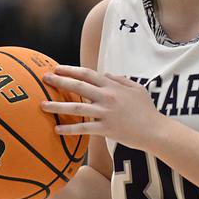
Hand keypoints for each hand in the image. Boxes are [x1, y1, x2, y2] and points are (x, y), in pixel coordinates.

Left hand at [42, 66, 161, 150]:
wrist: (155, 130)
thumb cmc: (147, 110)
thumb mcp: (137, 89)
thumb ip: (120, 80)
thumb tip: (105, 74)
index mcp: (113, 86)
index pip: (87, 74)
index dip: (71, 70)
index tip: (57, 68)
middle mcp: (107, 97)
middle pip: (78, 86)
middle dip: (59, 81)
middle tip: (44, 79)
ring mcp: (105, 113)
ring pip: (76, 107)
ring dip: (57, 105)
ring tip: (42, 105)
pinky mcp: (106, 128)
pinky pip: (83, 128)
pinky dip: (69, 128)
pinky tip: (57, 128)